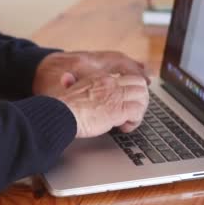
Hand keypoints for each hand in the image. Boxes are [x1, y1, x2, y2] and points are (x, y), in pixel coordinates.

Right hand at [33, 51, 150, 134]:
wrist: (61, 114)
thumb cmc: (61, 106)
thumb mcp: (68, 88)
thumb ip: (71, 83)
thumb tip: (65, 78)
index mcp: (100, 78)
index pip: (125, 77)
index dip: (130, 89)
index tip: (128, 99)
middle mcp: (110, 84)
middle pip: (139, 83)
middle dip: (141, 98)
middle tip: (134, 110)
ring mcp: (116, 96)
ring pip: (143, 96)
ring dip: (140, 110)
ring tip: (130, 120)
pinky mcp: (118, 110)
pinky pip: (137, 112)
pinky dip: (135, 121)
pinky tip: (124, 127)